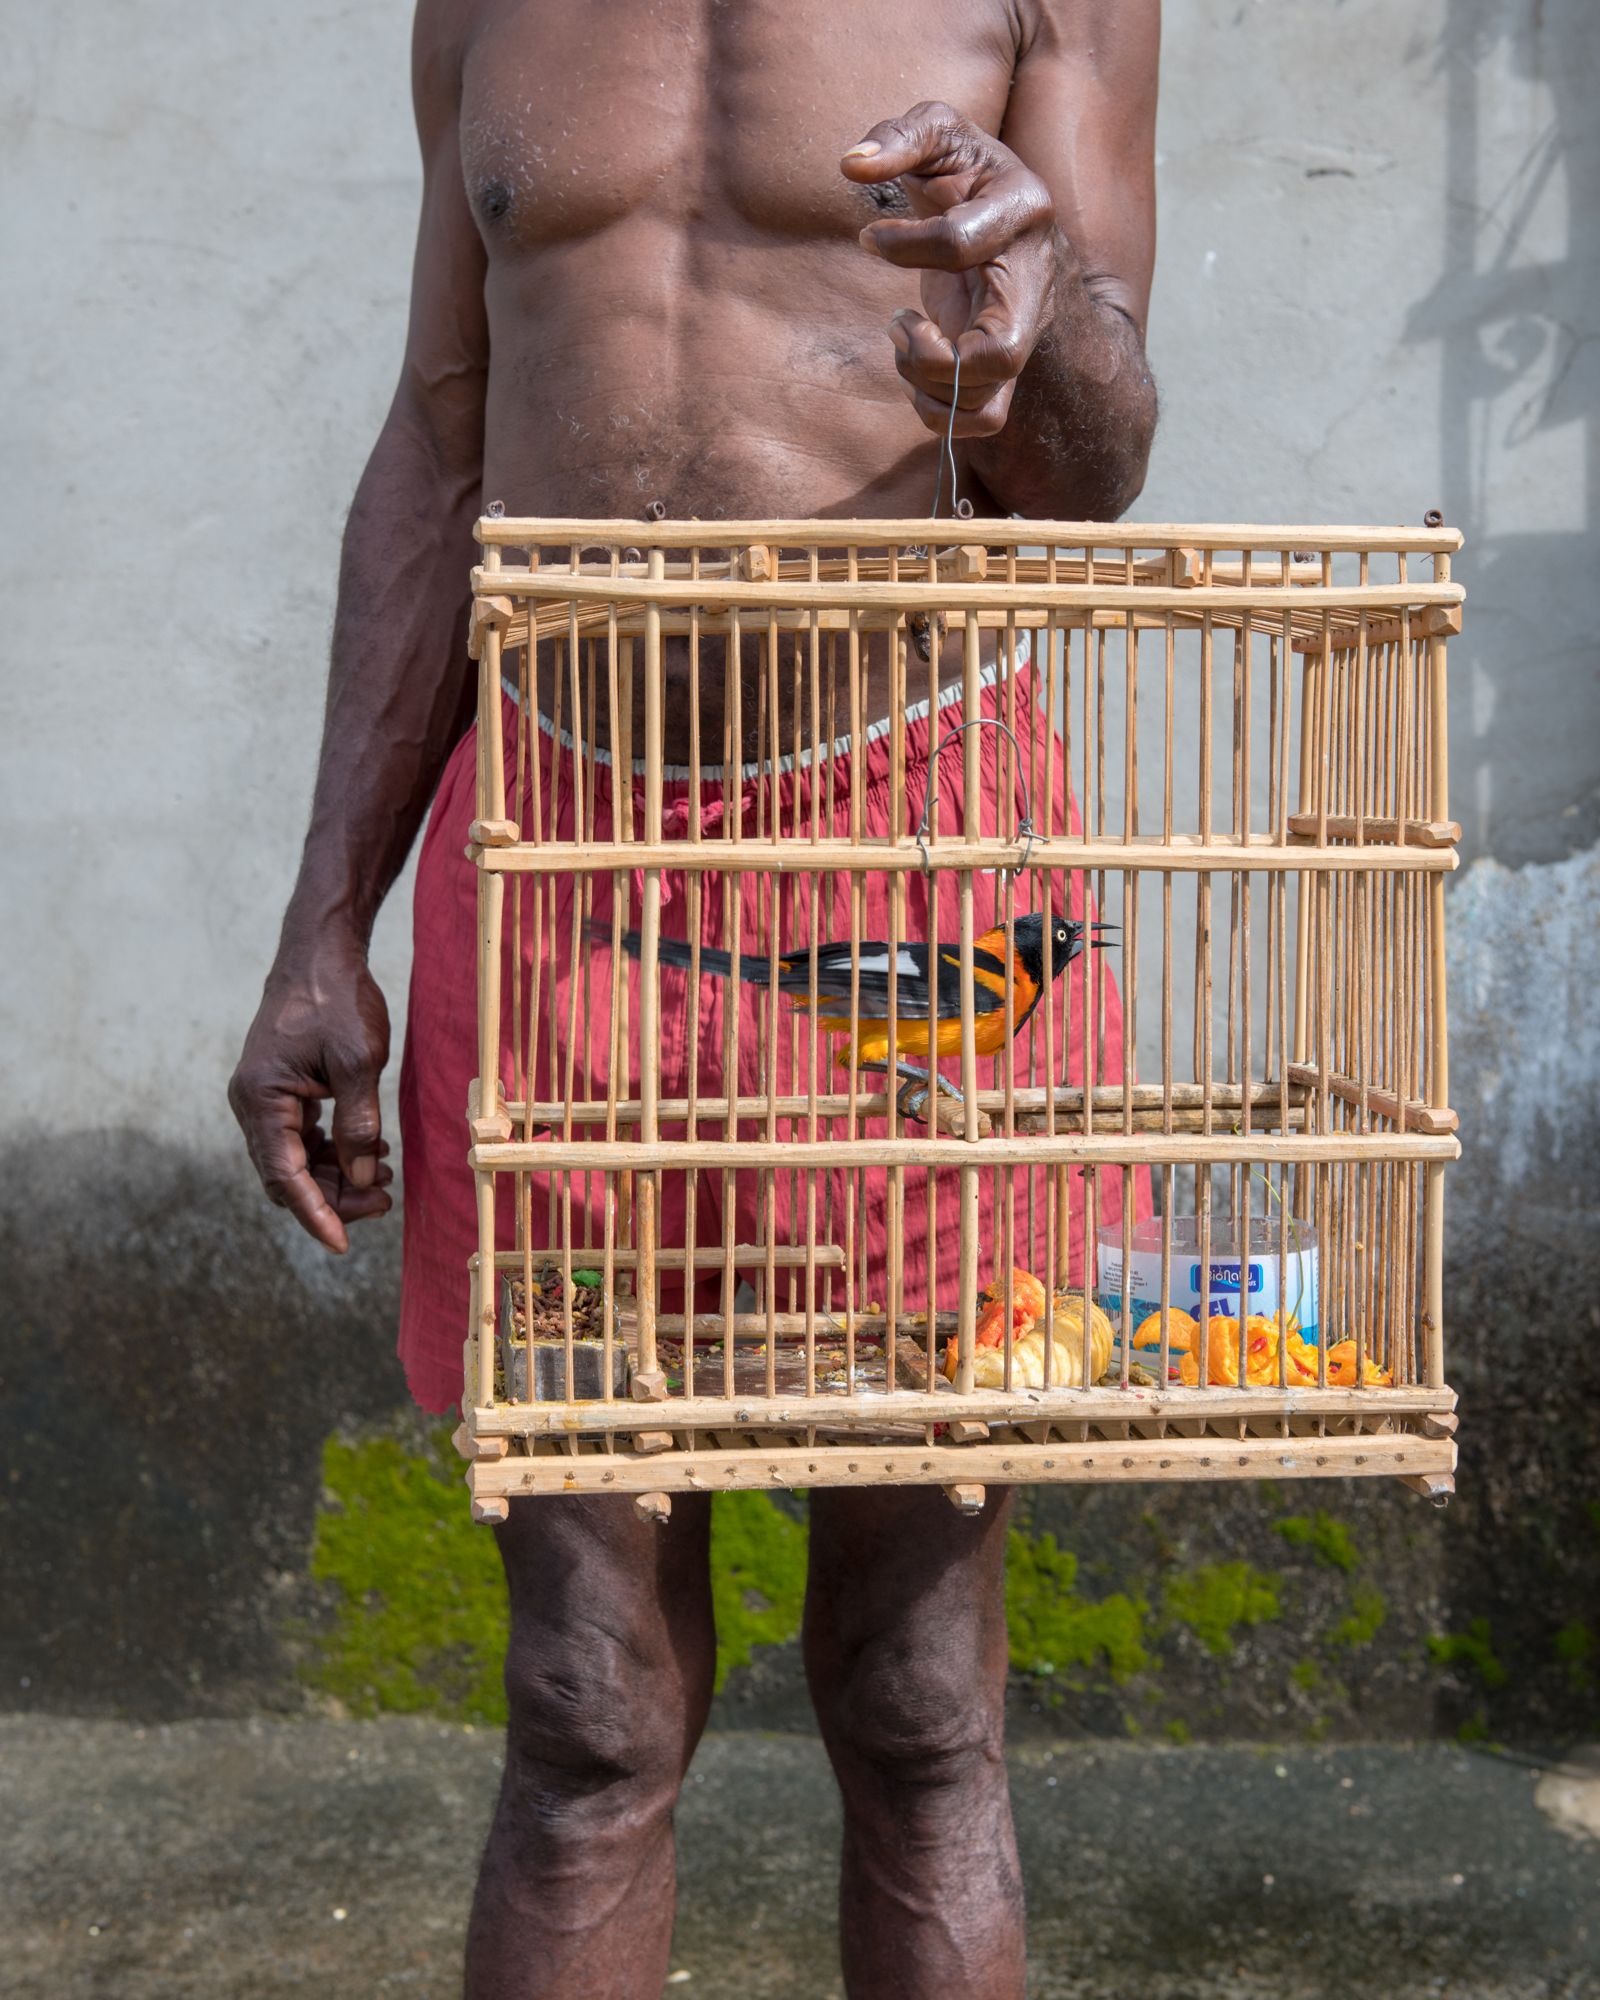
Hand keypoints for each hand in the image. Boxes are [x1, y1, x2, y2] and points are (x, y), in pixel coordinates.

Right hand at [229, 933, 393, 1253]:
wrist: (320, 954)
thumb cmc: (337, 1000)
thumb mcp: (359, 1061)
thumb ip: (359, 1122)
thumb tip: (364, 1176)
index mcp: (261, 1099)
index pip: (285, 1176)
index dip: (315, 1214)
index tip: (342, 1245)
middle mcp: (253, 1104)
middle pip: (289, 1175)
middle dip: (335, 1196)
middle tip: (386, 1201)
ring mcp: (266, 1099)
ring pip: (299, 1160)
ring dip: (340, 1175)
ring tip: (387, 1175)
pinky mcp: (283, 1093)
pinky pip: (305, 1138)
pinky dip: (337, 1150)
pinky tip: (374, 1148)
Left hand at [842, 101, 1057, 437]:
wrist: (1010, 220)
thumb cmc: (966, 174)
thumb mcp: (942, 134)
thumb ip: (900, 135)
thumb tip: (852, 164)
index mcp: (1023, 209)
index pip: (959, 243)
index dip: (901, 244)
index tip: (870, 239)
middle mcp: (1034, 282)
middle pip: (1000, 355)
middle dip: (928, 356)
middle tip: (897, 323)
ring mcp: (1023, 331)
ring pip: (986, 398)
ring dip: (923, 383)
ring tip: (903, 337)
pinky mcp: (1006, 368)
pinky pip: (983, 420)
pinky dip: (937, 414)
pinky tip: (913, 376)